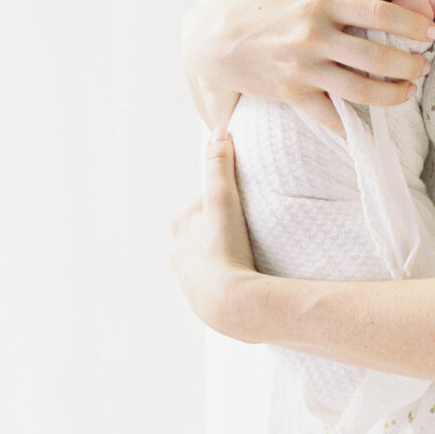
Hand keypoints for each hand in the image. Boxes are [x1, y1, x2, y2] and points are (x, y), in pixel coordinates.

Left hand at [171, 134, 258, 339]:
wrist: (230, 303)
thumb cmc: (224, 247)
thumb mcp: (223, 198)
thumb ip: (220, 165)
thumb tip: (219, 130)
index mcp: (180, 227)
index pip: (207, 203)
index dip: (229, 201)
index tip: (248, 207)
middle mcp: (179, 253)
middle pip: (209, 230)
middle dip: (228, 228)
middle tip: (254, 230)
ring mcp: (191, 279)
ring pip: (214, 256)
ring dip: (230, 253)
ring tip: (254, 254)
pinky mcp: (205, 301)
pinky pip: (221, 280)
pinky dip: (232, 276)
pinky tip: (248, 276)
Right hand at [181, 0, 434, 134]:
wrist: (211, 40)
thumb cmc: (251, 0)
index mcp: (318, 3)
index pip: (378, 14)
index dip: (411, 25)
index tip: (430, 32)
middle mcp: (314, 38)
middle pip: (377, 57)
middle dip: (410, 64)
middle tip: (424, 65)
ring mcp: (304, 70)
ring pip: (361, 90)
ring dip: (393, 94)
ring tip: (408, 90)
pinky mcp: (294, 95)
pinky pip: (331, 117)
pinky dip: (354, 126)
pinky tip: (374, 124)